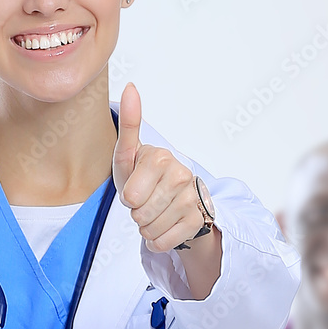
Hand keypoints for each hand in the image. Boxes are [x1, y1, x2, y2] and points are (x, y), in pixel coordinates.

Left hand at [113, 82, 208, 252]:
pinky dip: (158, 239)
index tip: (136, 186)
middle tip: (146, 200)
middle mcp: (182, 176)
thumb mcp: (129, 152)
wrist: (172, 198)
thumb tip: (130, 87)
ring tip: (155, 211)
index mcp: (161, 158)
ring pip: (152, 230)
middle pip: (141, 214)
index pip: (130, 198)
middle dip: (137, 212)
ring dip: (147, 226)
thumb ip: (129, 123)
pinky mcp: (199, 220)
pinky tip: (165, 225)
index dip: (127, 197)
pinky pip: (164, 242)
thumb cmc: (144, 175)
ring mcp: (193, 198)